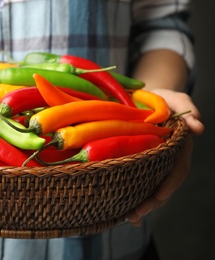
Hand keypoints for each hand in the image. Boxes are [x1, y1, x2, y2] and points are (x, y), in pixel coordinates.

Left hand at [126, 89, 204, 225]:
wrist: (139, 97)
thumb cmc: (158, 97)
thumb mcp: (172, 97)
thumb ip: (186, 107)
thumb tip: (198, 127)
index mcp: (176, 145)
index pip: (177, 168)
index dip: (170, 182)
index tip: (159, 196)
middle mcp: (165, 157)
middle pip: (162, 183)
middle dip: (151, 201)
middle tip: (136, 214)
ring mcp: (151, 161)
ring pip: (149, 185)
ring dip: (141, 203)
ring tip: (129, 217)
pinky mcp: (136, 161)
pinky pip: (135, 179)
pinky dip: (129, 194)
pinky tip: (120, 208)